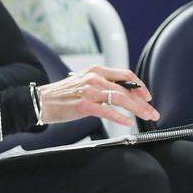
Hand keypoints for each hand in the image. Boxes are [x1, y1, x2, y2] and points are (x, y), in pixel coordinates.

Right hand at [37, 66, 158, 126]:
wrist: (40, 100)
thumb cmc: (61, 94)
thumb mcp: (83, 82)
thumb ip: (102, 85)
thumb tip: (123, 94)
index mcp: (96, 70)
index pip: (126, 75)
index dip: (140, 86)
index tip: (147, 96)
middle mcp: (94, 78)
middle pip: (126, 89)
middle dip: (143, 102)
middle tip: (152, 111)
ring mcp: (89, 91)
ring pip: (121, 99)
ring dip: (137, 109)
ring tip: (146, 116)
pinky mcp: (84, 105)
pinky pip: (108, 111)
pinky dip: (120, 117)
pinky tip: (128, 122)